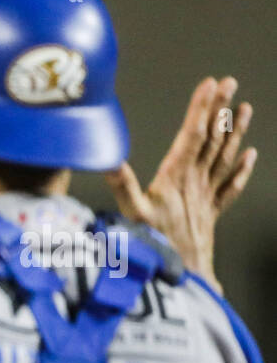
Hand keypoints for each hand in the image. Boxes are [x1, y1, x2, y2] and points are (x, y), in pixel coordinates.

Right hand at [105, 76, 256, 294]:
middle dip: (219, 109)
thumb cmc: (153, 248)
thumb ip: (124, 188)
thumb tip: (111, 162)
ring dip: (234, 132)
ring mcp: (206, 197)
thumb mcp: (131, 217)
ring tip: (242, 108)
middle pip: (211, 139)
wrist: (181, 279)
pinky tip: (250, 155)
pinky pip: (231, 187)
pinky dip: (242, 170)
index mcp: (176, 178)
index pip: (192, 135)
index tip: (210, 85)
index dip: (201, 109)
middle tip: (228, 84)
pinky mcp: (210, 214)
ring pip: (224, 157)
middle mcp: (195, 183)